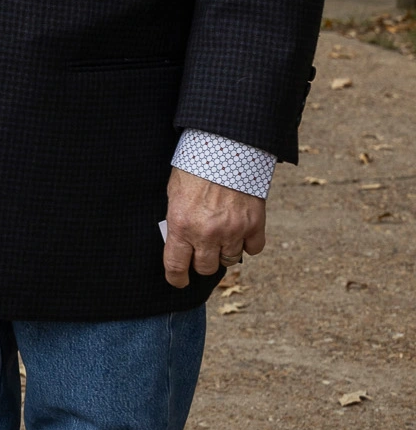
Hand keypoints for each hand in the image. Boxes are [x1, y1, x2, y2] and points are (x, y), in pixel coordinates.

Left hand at [162, 167, 264, 288]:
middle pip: (206, 268)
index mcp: (182, 225)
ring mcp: (233, 230)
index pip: (177, 265)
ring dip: (224, 252)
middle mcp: (207, 233)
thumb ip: (177, 220)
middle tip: (201, 252)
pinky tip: (241, 233)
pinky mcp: (255, 224)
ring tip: (220, 237)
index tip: (178, 281)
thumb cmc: (194, 168)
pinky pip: (253, 249)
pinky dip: (248, 244)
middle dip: (201, 262)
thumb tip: (178, 240)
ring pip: (229, 260)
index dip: (176, 278)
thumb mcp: (174, 193)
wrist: (225, 148)